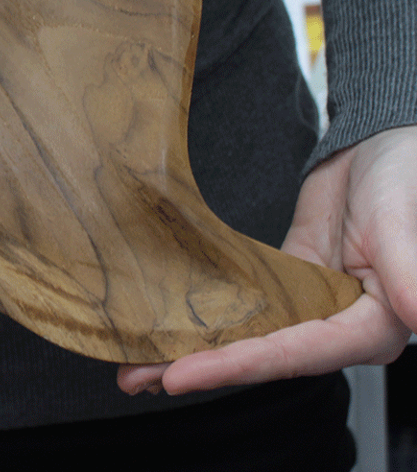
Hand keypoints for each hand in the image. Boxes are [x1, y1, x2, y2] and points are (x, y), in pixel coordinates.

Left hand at [118, 124, 416, 395]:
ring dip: (195, 347)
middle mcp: (338, 328)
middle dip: (199, 367)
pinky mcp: (288, 283)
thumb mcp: (401, 225)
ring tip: (136, 362)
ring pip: (246, 335)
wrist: (386, 148)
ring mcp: (310, 307)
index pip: (294, 354)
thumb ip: (409, 275)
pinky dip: (210, 317)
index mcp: (372, 327)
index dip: (236, 365)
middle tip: (138, 376)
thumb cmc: (405, 180)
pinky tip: (171, 323)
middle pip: (261, 356)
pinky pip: (245, 305)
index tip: (183, 373)